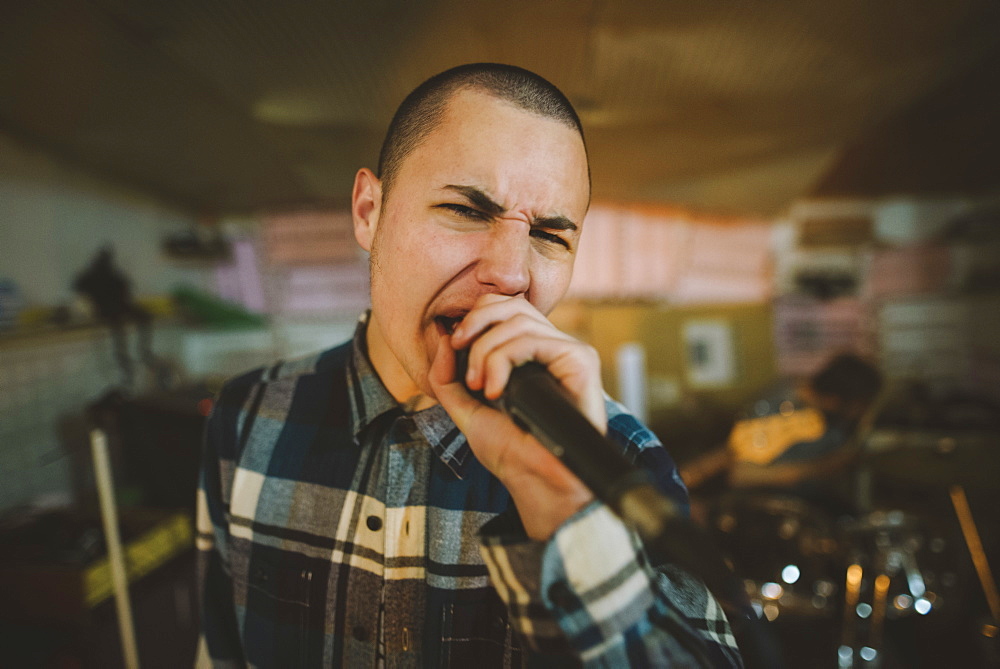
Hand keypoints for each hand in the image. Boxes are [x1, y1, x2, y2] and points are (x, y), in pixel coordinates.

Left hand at [428, 295, 604, 539]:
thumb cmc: (510, 451)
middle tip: (461, 354)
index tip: (454, 345)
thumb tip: (443, 338)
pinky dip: (505, 360)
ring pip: (519, 319)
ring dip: (487, 351)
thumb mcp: (466, 410)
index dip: (475, 316)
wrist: (535, 480)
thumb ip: (448, 378)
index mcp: (527, 354)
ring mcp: (567, 352)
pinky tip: (498, 390)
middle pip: (511, 303)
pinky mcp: (580, 360)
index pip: (504, 307)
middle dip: (477, 323)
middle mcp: (550, 348)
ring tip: (482, 387)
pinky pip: (535, 339)